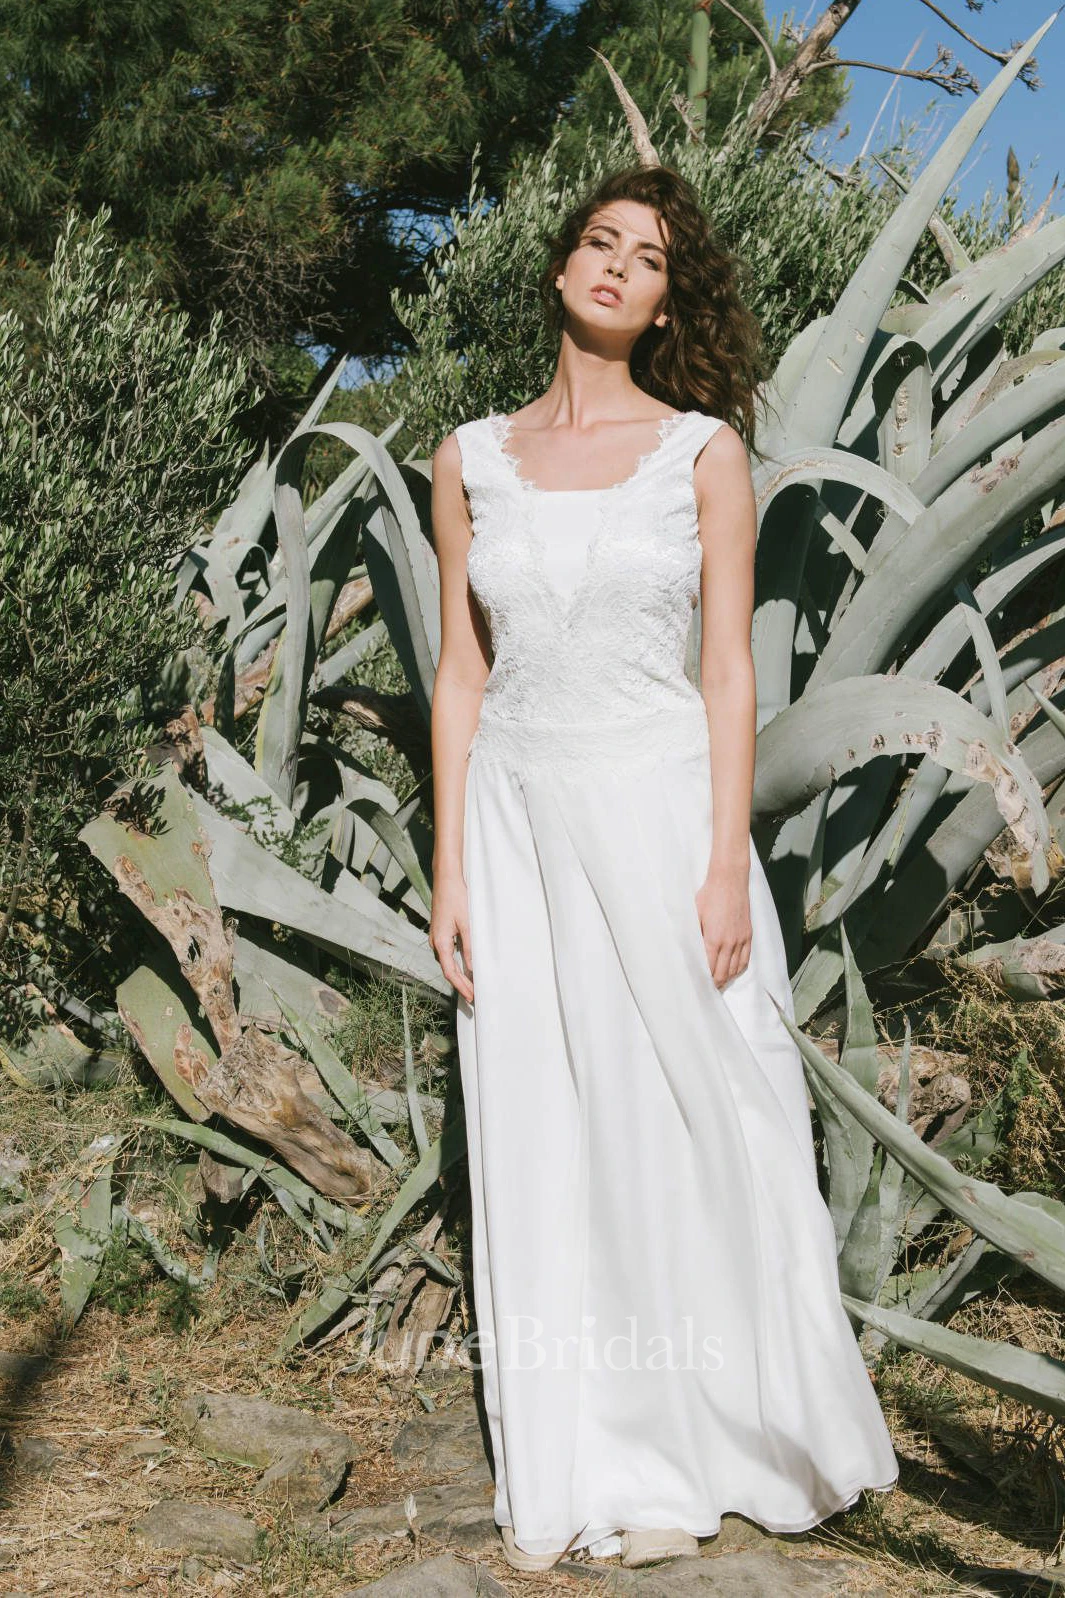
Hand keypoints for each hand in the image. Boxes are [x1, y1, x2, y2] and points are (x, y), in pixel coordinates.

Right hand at [430, 873, 473, 1002]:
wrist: (446, 880)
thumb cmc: (456, 899)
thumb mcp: (467, 924)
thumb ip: (470, 947)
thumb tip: (472, 968)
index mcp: (440, 942)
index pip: (450, 972)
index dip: (461, 986)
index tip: (471, 997)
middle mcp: (435, 942)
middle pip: (448, 970)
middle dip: (460, 984)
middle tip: (474, 997)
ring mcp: (436, 937)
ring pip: (447, 962)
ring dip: (459, 975)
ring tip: (472, 986)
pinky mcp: (440, 932)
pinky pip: (448, 953)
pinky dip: (457, 964)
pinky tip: (466, 967)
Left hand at [695, 862, 751, 989]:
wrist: (729, 881)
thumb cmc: (709, 896)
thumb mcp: (695, 915)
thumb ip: (694, 935)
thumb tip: (690, 950)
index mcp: (713, 939)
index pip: (709, 968)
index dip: (705, 979)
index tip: (699, 984)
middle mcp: (729, 943)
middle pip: (723, 973)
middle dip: (716, 983)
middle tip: (709, 988)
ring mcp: (741, 940)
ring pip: (735, 968)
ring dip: (727, 977)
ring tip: (719, 982)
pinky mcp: (748, 934)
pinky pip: (746, 958)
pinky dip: (739, 968)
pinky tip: (733, 971)